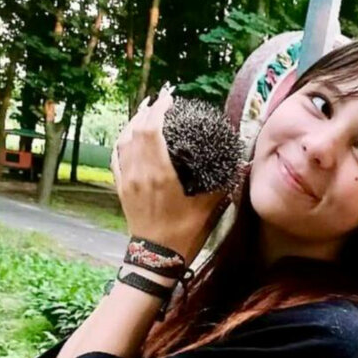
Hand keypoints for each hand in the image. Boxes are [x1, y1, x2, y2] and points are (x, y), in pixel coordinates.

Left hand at [111, 84, 232, 263]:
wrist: (156, 259)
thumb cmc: (184, 234)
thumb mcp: (209, 207)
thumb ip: (222, 182)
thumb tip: (240, 165)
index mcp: (160, 173)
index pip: (151, 129)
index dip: (158, 109)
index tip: (169, 98)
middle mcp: (139, 172)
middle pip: (135, 130)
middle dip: (146, 110)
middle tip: (159, 100)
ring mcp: (127, 180)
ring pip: (123, 141)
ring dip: (132, 123)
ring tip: (144, 111)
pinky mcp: (122, 189)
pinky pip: (116, 158)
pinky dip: (121, 142)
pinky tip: (127, 138)